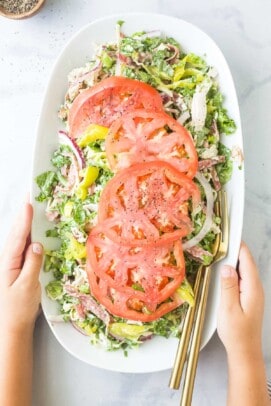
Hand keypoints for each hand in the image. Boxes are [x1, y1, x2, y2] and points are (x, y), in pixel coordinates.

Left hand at [0, 203, 42, 333]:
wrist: (10, 328)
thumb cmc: (17, 310)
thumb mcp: (27, 288)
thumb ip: (32, 264)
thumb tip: (37, 244)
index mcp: (8, 262)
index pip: (18, 236)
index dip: (24, 219)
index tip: (29, 202)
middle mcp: (6, 259)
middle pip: (16, 232)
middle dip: (23, 213)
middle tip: (30, 195)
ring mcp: (10, 262)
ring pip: (18, 238)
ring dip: (24, 221)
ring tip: (31, 205)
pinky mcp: (15, 267)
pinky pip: (21, 246)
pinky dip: (27, 234)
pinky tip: (32, 230)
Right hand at [217, 241, 263, 358]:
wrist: (245, 352)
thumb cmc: (237, 333)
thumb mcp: (229, 308)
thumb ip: (228, 286)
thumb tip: (227, 267)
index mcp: (252, 288)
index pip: (247, 260)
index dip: (238, 245)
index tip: (229, 233)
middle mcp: (255, 288)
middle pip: (246, 263)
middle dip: (235, 250)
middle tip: (219, 240)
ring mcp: (253, 293)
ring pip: (244, 270)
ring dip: (233, 260)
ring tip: (219, 252)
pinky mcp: (248, 298)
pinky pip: (242, 278)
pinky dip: (233, 271)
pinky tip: (224, 272)